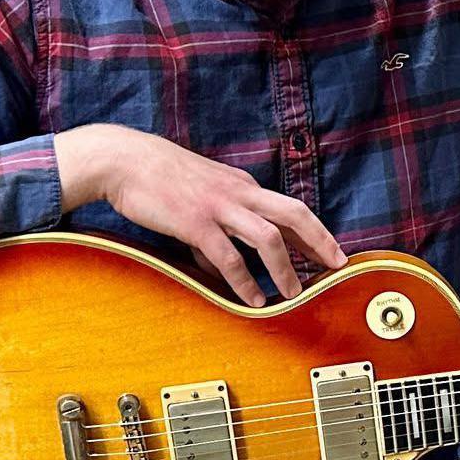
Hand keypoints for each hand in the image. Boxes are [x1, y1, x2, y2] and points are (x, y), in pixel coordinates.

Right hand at [55, 124, 345, 306]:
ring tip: (294, 294)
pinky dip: (244, 281)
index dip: (314, 231)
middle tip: (336, 265)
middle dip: (319, 241)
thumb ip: (216, 229)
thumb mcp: (199, 197)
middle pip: (294, 214)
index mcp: (242, 185)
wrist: (124, 160)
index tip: (329, 252)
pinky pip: (228, 256)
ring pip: (268, 237)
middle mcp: (239, 192)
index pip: (288, 208)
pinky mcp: (195, 223)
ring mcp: (219, 206)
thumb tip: (222, 266)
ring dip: (285, 269)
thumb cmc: (158, 177)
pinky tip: (253, 299)